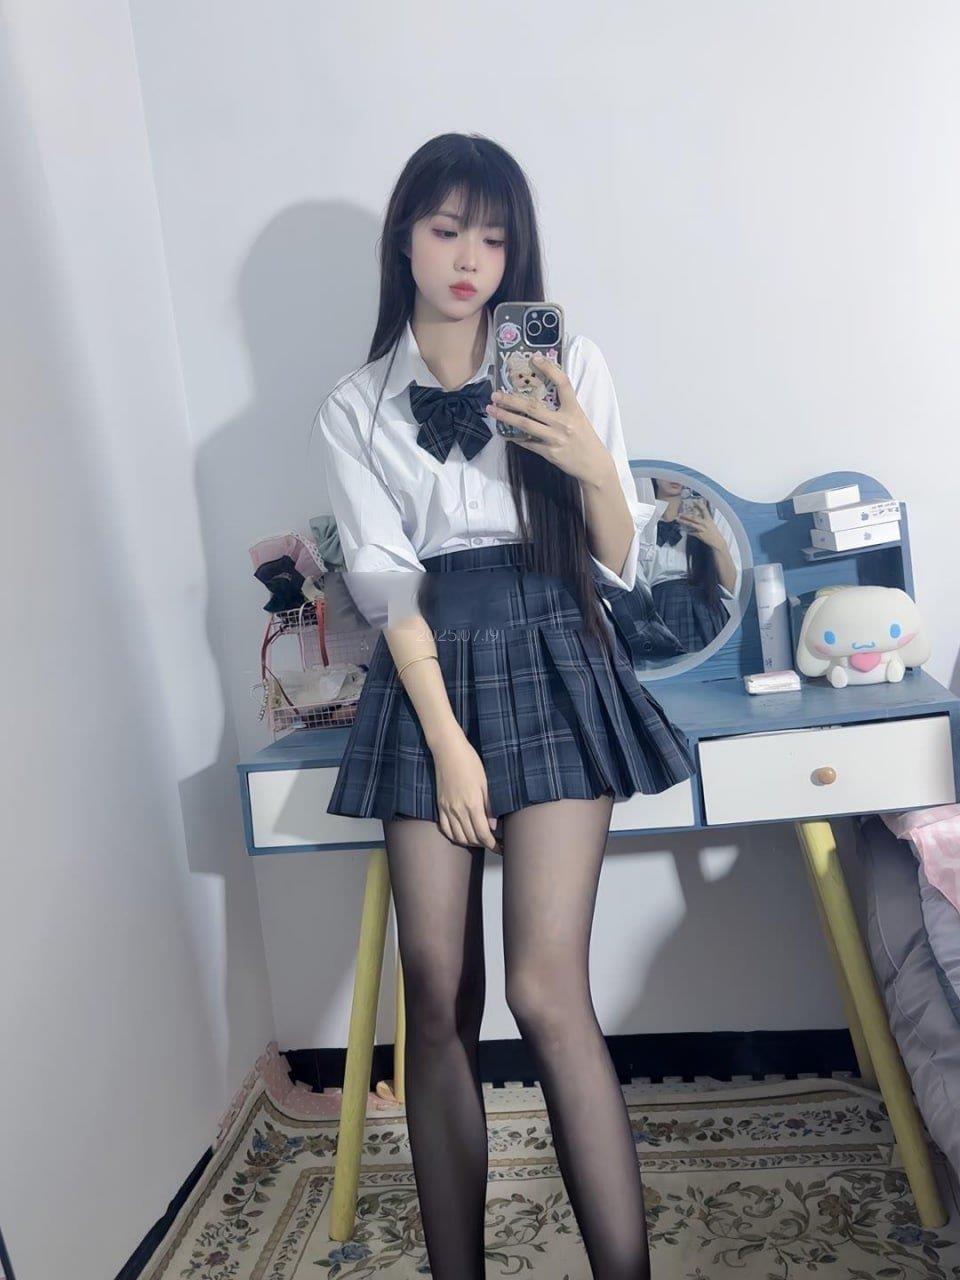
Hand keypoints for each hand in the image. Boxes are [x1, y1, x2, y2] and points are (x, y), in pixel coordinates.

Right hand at [430, 726, 501, 852]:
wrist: (448, 750)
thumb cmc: (469, 762)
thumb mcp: (485, 782)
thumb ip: (489, 806)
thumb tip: (493, 826)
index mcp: (472, 804)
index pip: (483, 833)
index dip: (492, 845)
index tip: (499, 848)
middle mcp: (458, 809)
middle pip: (471, 838)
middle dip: (483, 845)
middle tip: (493, 844)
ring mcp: (447, 808)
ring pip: (458, 836)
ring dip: (469, 842)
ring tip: (479, 840)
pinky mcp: (440, 805)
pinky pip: (445, 828)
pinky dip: (454, 836)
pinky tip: (461, 835)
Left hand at [485, 354, 611, 486]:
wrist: (594, 465)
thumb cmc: (586, 439)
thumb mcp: (579, 418)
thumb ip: (563, 407)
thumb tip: (540, 394)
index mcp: (574, 410)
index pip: (563, 384)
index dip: (549, 369)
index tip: (535, 358)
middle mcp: (564, 423)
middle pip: (533, 407)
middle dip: (511, 399)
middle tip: (495, 394)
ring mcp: (555, 439)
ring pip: (525, 425)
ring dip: (506, 417)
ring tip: (492, 410)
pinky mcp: (550, 453)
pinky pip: (528, 443)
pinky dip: (515, 437)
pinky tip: (505, 432)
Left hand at [677, 501, 724, 550]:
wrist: (717, 541)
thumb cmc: (714, 532)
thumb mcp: (711, 523)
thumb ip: (705, 518)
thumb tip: (699, 514)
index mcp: (709, 519)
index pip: (704, 509)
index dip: (699, 505)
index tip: (694, 501)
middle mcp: (705, 523)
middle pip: (694, 517)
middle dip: (686, 515)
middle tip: (680, 513)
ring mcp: (702, 529)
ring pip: (691, 524)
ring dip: (684, 521)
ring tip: (678, 520)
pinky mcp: (700, 535)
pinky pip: (692, 532)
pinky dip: (687, 531)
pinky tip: (683, 529)